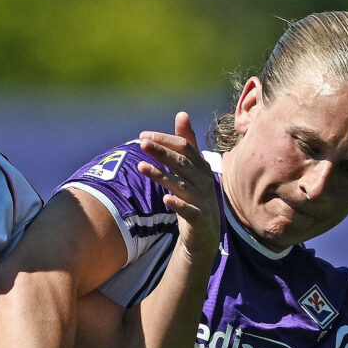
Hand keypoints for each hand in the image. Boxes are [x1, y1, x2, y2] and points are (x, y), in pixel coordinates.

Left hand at [137, 112, 218, 263]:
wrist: (206, 234)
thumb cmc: (195, 196)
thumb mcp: (191, 169)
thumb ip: (186, 143)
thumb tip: (182, 114)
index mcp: (200, 167)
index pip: (184, 147)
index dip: (165, 140)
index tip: (144, 136)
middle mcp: (203, 181)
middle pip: (181, 162)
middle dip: (162, 152)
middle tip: (142, 143)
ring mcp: (203, 200)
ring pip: (181, 184)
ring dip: (161, 175)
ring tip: (141, 167)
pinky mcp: (200, 219)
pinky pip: (189, 210)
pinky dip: (178, 205)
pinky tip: (165, 199)